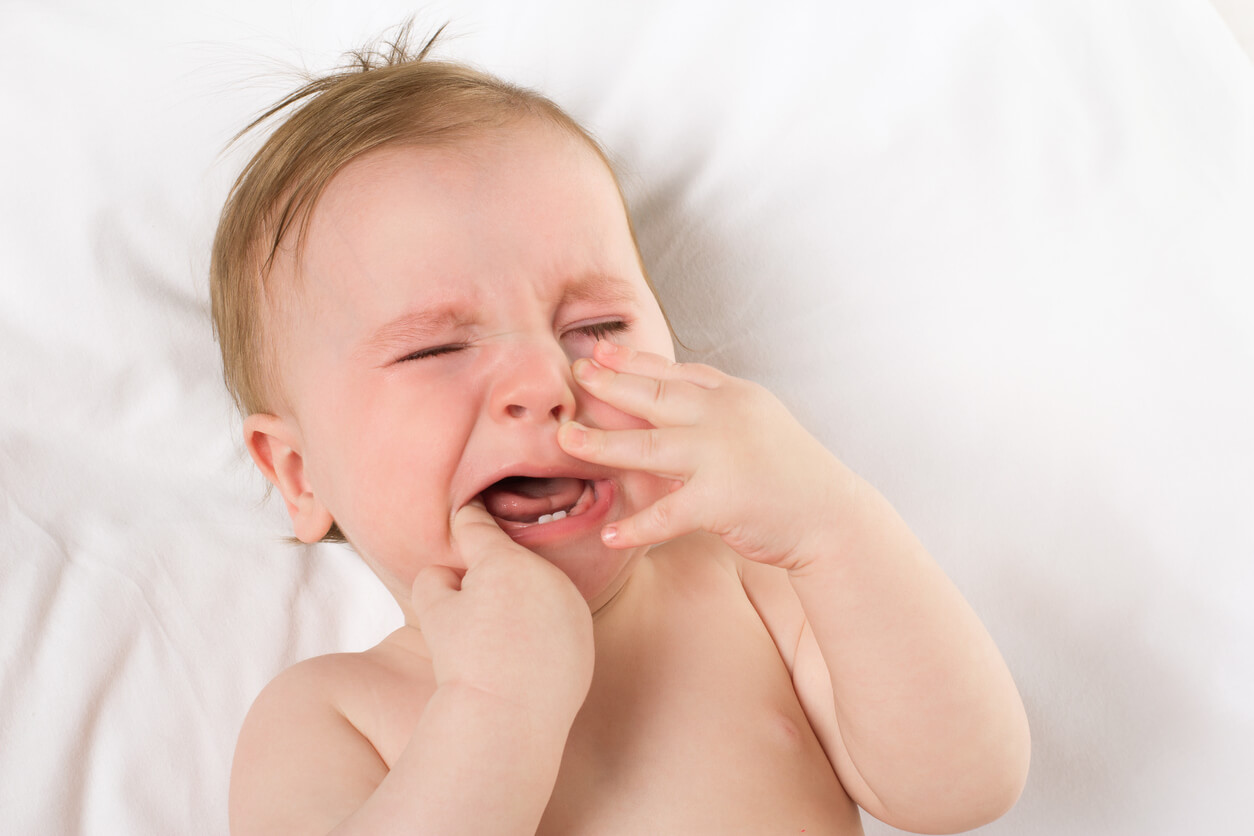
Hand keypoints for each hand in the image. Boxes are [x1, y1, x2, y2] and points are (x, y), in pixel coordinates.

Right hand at [410, 502, 593, 724]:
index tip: (462, 515)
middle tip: (472, 608)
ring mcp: (571, 602)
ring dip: (519, 598)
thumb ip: (435, 577)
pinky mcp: (585, 631)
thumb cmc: (464, 664)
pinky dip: (542, 626)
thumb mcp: (433, 612)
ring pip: (536, 587)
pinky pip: (557, 617)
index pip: (478, 525)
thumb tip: (450, 572)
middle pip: (510, 560)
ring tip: (498, 639)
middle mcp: (545, 572)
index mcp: (505, 560)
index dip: (464, 521)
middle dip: (491, 573)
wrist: (509, 718)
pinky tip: (523, 654)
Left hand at [558, 341, 852, 569]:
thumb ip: (716, 407)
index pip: (675, 371)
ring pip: (649, 446)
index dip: (634, 359)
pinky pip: (669, 515)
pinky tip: (610, 536)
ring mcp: (723, 456)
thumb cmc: (791, 474)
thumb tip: (670, 395)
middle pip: (654, 394)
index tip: (599, 350)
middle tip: (573, 374)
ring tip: (565, 442)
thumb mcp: (757, 423)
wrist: (833, 517)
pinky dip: (637, 528)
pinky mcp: (723, 500)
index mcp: (733, 396)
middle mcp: (725, 417)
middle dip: (609, 383)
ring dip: (602, 444)